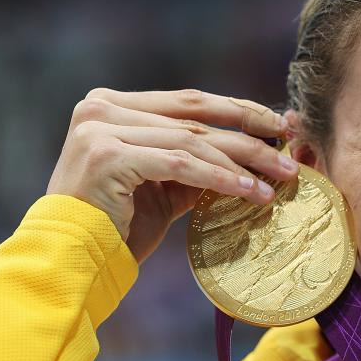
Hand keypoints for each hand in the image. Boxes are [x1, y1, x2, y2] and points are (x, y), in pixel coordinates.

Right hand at [46, 88, 299, 262]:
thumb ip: (197, 160)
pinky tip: (250, 194)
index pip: (190, 102)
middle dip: (250, 136)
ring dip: (242, 164)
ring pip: (192, 142)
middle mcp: (101, 107)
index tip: (282, 125)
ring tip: (277, 183)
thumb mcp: (163, 184)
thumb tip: (259, 150)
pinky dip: (221, 179)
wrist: (70, 258)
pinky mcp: (106, 156)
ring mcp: (100, 129)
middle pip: (196, 119)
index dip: (240, 110)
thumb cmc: (117, 225)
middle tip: (291, 154)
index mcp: (112, 104)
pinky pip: (181, 165)